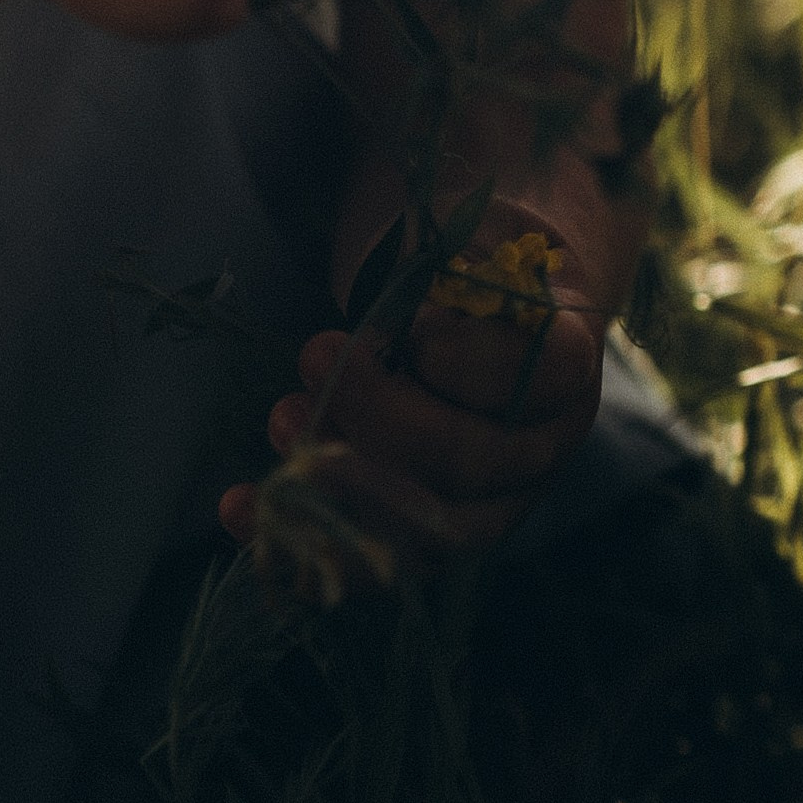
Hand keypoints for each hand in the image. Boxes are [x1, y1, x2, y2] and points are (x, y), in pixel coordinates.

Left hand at [219, 212, 605, 565]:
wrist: (473, 319)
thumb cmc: (465, 270)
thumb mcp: (469, 238)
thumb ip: (452, 267)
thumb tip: (417, 319)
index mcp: (565, 362)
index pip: (538, 373)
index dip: (458, 355)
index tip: (408, 327)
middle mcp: (539, 447)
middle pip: (467, 461)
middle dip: (377, 414)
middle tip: (314, 355)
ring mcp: (490, 505)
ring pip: (423, 530)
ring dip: (336, 480)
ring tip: (282, 420)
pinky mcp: (428, 541)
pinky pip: (370, 564)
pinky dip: (298, 543)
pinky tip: (237, 507)